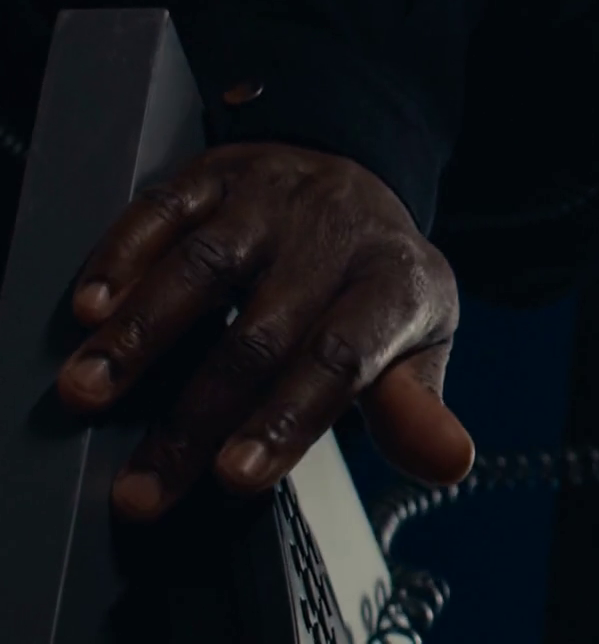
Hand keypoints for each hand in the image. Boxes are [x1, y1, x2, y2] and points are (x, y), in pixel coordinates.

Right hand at [55, 143, 473, 519]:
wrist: (361, 185)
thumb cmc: (378, 289)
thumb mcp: (417, 345)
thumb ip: (418, 409)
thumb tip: (451, 463)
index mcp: (395, 286)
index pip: (342, 359)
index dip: (289, 418)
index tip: (235, 477)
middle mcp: (336, 236)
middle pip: (263, 333)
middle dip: (197, 415)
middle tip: (143, 484)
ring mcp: (275, 200)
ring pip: (204, 266)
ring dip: (140, 333)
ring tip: (88, 392)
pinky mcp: (219, 174)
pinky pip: (164, 209)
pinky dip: (122, 256)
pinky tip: (89, 309)